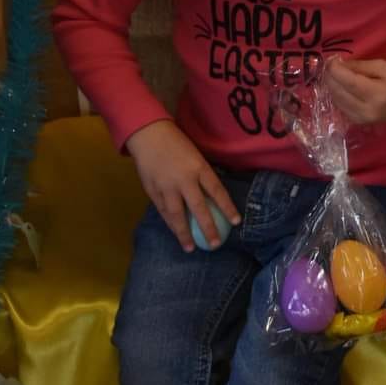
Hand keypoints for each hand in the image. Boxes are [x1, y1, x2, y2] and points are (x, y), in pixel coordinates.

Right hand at [126, 119, 236, 253]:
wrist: (149, 136)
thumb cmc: (177, 143)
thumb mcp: (196, 155)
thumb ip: (202, 174)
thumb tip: (212, 194)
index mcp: (199, 167)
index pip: (217, 191)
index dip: (227, 207)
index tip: (236, 222)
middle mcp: (184, 179)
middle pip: (198, 208)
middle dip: (208, 228)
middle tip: (215, 244)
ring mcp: (166, 187)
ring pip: (177, 215)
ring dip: (184, 233)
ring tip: (190, 248)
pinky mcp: (152, 191)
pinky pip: (163, 212)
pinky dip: (170, 224)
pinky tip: (175, 233)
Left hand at [325, 55, 385, 126]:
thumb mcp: (382, 66)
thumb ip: (360, 65)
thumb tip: (339, 64)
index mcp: (377, 94)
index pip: (350, 83)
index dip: (336, 71)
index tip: (330, 60)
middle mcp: (367, 110)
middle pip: (340, 93)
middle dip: (331, 77)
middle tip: (329, 65)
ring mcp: (361, 119)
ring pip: (337, 101)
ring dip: (332, 86)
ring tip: (334, 75)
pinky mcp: (357, 123)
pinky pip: (340, 107)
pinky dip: (337, 96)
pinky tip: (340, 87)